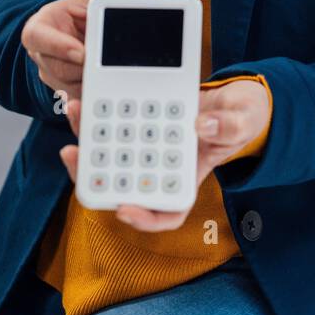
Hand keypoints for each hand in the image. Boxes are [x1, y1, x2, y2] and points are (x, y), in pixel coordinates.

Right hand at [21, 0, 137, 111]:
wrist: (75, 34)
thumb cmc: (79, 15)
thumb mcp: (91, 0)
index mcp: (40, 28)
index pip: (38, 37)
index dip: (59, 47)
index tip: (82, 53)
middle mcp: (40, 55)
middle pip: (58, 70)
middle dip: (84, 70)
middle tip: (105, 67)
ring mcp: (52, 77)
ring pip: (71, 89)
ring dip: (93, 84)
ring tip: (112, 75)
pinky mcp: (66, 94)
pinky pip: (78, 103)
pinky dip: (91, 102)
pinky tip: (105, 99)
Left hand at [58, 78, 271, 230]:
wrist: (235, 97)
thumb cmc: (242, 119)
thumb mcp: (243, 121)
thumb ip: (228, 127)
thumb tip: (201, 127)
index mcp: (189, 177)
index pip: (166, 212)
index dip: (143, 218)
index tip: (123, 209)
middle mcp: (163, 165)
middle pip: (124, 183)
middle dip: (93, 173)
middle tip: (72, 153)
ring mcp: (151, 144)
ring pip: (113, 153)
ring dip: (89, 135)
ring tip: (76, 110)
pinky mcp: (143, 120)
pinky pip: (117, 124)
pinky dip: (101, 113)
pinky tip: (90, 96)